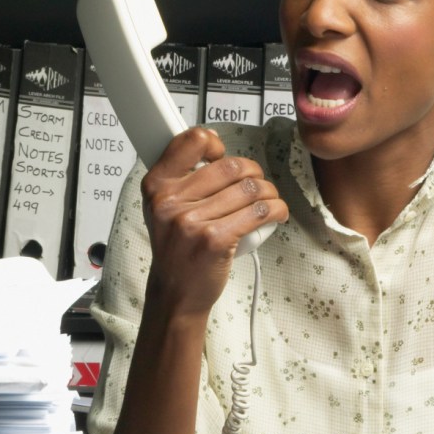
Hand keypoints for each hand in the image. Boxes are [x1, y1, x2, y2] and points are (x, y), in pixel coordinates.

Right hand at [141, 127, 288, 318]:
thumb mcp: (163, 207)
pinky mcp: (215, 240)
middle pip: (232, 166)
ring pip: (251, 189)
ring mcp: (192, 221)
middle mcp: (170, 201)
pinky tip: (276, 214)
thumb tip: (210, 141)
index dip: (214, 143)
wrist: (176, 293)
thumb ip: (181, 176)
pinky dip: (276, 210)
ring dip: (270, 193)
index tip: (223, 156)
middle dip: (255, 173)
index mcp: (157, 185)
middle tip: (257, 185)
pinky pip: (259, 212)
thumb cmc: (176, 248)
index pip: (192, 141)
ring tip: (269, 202)